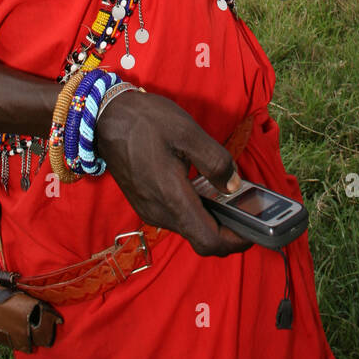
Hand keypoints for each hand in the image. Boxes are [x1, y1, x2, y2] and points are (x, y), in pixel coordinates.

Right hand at [95, 91, 251, 256]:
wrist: (104, 117)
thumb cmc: (147, 121)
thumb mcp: (188, 132)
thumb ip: (215, 161)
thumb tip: (233, 186)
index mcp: (172, 199)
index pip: (209, 241)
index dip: (235, 241)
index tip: (254, 229)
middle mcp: (159, 213)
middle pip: (201, 238)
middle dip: (228, 230)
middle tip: (247, 209)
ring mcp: (149, 210)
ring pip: (189, 228)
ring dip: (211, 220)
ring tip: (228, 196)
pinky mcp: (144, 204)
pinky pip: (176, 218)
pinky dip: (195, 212)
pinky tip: (203, 190)